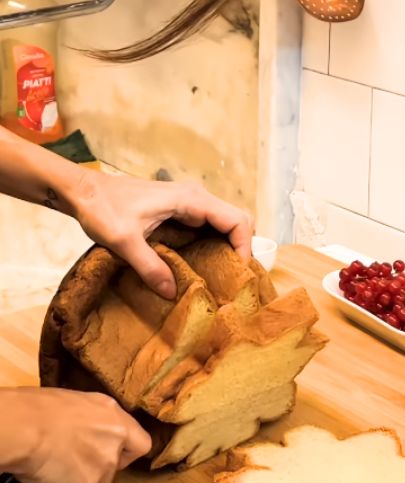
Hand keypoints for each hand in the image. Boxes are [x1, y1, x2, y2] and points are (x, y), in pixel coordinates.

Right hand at [0, 388, 150, 482]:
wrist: (23, 428)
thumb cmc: (44, 407)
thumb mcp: (84, 402)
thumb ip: (100, 419)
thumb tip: (95, 428)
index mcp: (118, 425)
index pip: (142, 445)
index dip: (127, 452)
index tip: (114, 452)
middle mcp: (112, 452)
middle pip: (111, 469)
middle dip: (93, 466)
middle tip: (69, 456)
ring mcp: (95, 474)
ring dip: (73, 479)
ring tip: (50, 464)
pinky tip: (38, 475)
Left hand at [66, 170, 252, 298]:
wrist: (82, 190)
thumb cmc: (102, 209)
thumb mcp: (123, 241)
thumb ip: (149, 267)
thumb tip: (172, 293)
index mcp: (191, 200)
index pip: (236, 220)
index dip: (244, 246)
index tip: (238, 273)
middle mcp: (196, 197)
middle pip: (236, 219)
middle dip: (240, 247)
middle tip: (233, 277)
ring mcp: (188, 201)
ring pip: (223, 221)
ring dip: (227, 245)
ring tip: (220, 274)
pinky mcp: (179, 207)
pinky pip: (208, 223)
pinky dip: (213, 241)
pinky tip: (202, 262)